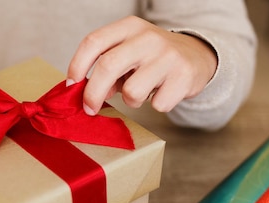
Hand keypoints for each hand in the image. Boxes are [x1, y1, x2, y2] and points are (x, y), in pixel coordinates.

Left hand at [67, 16, 217, 114]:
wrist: (196, 56)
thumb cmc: (151, 58)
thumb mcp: (128, 53)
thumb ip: (106, 69)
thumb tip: (85, 95)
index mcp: (129, 27)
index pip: (93, 42)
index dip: (77, 66)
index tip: (72, 85)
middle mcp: (148, 38)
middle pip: (107, 66)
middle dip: (92, 94)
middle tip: (89, 108)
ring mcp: (168, 56)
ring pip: (131, 91)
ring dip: (131, 100)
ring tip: (140, 92)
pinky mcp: (184, 76)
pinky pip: (157, 104)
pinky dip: (156, 104)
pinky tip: (163, 92)